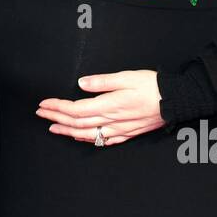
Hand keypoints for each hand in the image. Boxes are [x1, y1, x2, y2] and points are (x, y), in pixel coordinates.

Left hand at [36, 70, 164, 146]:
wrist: (176, 100)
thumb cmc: (153, 86)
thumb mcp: (126, 77)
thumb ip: (102, 81)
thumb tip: (81, 83)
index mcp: (109, 105)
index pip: (75, 109)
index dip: (57, 107)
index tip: (44, 103)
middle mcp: (111, 120)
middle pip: (77, 122)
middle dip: (56, 118)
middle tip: (41, 113)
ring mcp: (119, 129)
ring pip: (87, 134)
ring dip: (67, 131)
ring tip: (53, 127)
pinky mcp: (127, 133)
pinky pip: (103, 140)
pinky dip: (87, 139)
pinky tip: (80, 137)